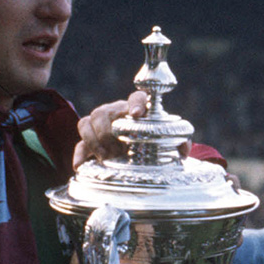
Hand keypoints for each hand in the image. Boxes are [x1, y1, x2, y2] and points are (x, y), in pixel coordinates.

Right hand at [72, 91, 191, 168]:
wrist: (140, 151)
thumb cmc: (155, 143)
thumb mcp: (168, 144)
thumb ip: (179, 144)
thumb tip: (184, 148)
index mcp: (139, 110)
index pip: (137, 97)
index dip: (136, 102)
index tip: (137, 114)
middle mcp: (117, 113)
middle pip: (103, 111)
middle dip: (108, 133)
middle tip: (117, 151)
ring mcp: (101, 125)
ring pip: (87, 121)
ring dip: (94, 141)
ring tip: (106, 158)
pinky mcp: (90, 141)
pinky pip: (79, 143)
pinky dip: (80, 155)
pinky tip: (82, 166)